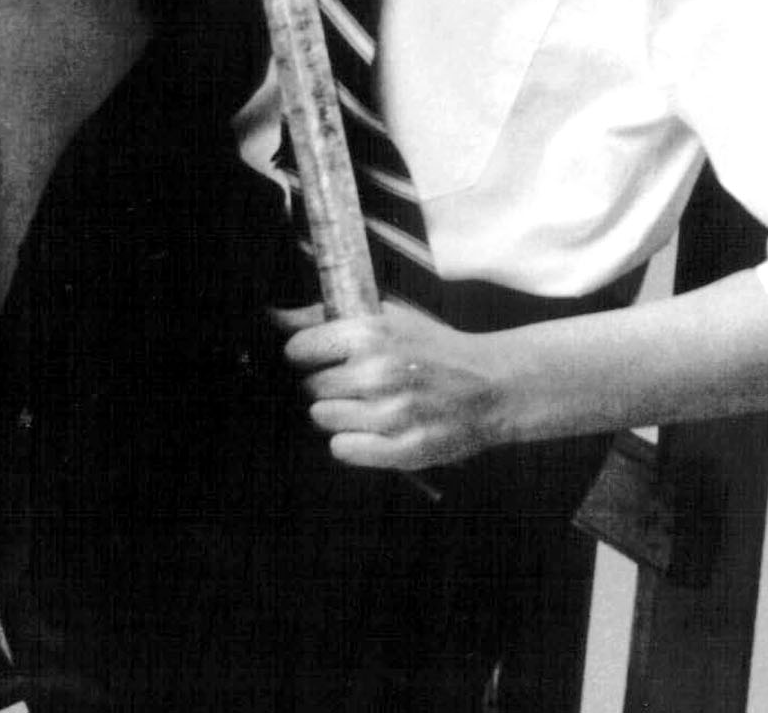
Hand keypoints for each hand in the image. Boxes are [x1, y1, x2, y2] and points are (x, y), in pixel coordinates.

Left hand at [275, 300, 511, 470]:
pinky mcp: (405, 449)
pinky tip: (370, 428)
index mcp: (370, 335)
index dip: (307, 355)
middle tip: (353, 383)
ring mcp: (392, 414)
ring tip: (365, 404)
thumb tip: (275, 317)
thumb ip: (326, 316)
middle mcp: (378, 374)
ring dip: (337, 413)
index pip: (299, 350)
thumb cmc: (434, 349)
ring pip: (323, 419)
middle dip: (326, 385)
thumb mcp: (386, 317)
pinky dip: (350, 442)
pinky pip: (343, 450)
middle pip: (310, 388)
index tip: (321, 357)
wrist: (492, 385)